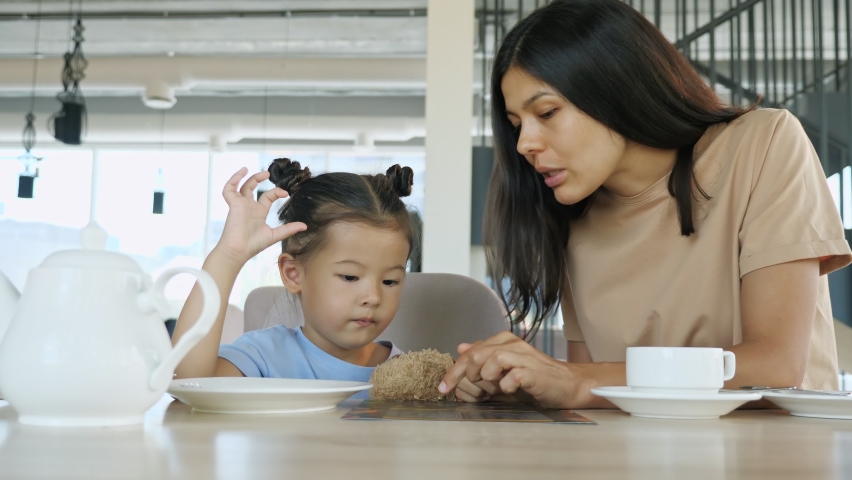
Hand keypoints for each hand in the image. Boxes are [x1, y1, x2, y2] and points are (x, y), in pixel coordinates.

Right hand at [215, 168, 306, 264]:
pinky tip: (241, 173)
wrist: (239, 250)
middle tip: (269, 175)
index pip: (267, 197)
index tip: (286, 193)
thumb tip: (305, 226)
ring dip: (248, 177)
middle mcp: (249, 207)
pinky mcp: (233, 205)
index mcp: (258, 213)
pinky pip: (229, 189)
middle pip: (252, 188)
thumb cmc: (254, 245)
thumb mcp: (275, 235)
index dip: (276, 192)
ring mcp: (240, 205)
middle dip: (259, 179)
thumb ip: (289, 229)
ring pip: (242, 186)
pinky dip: (233, 180)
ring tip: (256, 171)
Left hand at [439, 331, 587, 408]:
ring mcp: (525, 358)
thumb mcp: (504, 367)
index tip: (443, 387)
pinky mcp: (535, 373)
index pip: (471, 351)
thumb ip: (483, 357)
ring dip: (486, 378)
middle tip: (467, 389)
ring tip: (492, 388)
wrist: (566, 385)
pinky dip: (506, 385)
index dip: (454, 370)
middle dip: (465, 374)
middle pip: (478, 354)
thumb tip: (460, 348)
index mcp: (504, 341)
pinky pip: (513, 376)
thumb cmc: (533, 378)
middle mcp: (513, 345)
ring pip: (494, 359)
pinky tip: (509, 390)